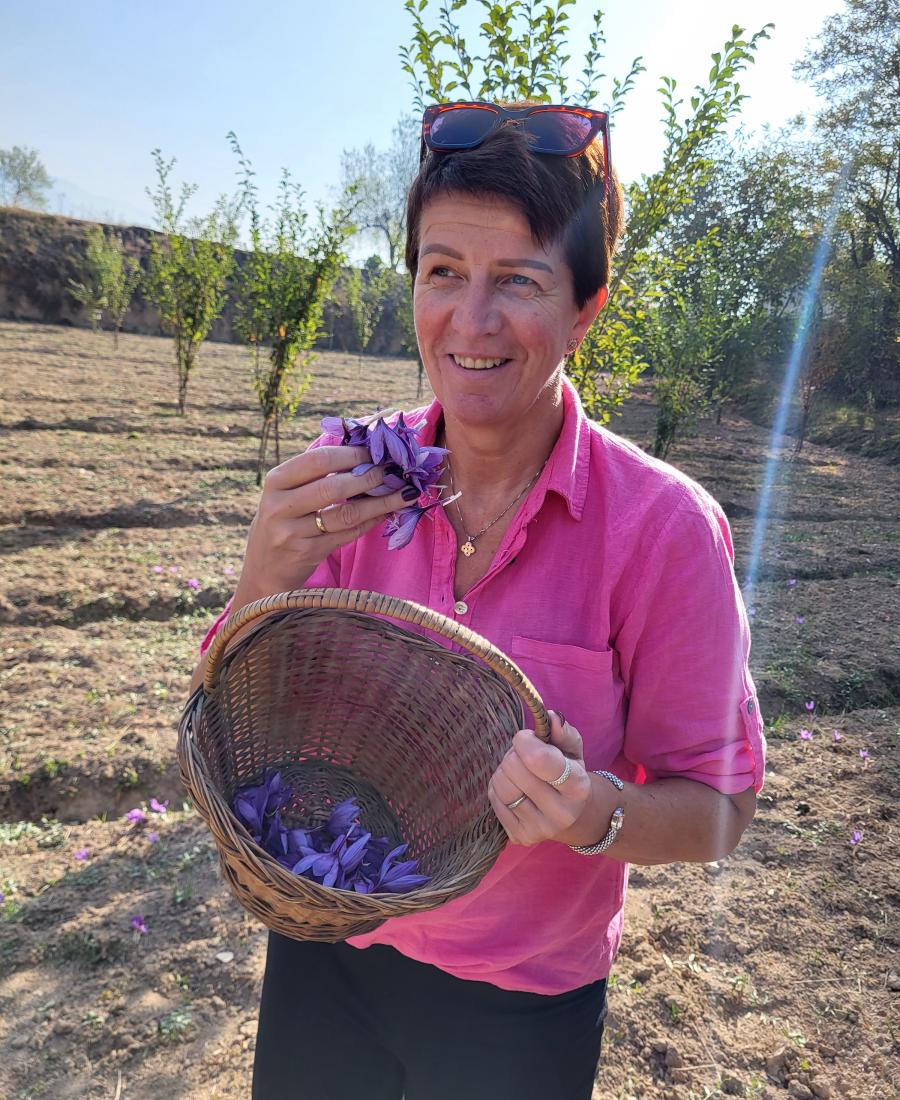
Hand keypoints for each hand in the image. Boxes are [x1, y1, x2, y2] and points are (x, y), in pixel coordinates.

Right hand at [233, 445, 413, 607]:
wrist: (263, 569)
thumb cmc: (282, 522)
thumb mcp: (285, 494)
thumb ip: (314, 474)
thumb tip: (364, 453)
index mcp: (275, 482)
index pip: (317, 461)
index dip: (350, 454)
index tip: (375, 452)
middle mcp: (280, 507)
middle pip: (332, 487)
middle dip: (368, 477)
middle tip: (392, 471)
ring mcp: (293, 533)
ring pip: (345, 514)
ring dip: (379, 501)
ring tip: (402, 493)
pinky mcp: (309, 554)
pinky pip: (348, 534)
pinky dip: (371, 521)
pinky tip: (386, 512)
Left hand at [488, 711, 594, 845]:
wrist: (571, 814)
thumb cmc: (568, 772)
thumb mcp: (572, 750)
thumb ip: (563, 731)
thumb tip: (550, 717)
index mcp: (578, 787)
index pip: (539, 759)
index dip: (525, 742)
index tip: (526, 738)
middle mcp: (561, 813)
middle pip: (514, 769)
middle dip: (514, 754)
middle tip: (523, 756)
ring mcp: (540, 829)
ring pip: (500, 784)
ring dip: (504, 771)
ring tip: (518, 772)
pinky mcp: (521, 837)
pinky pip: (494, 800)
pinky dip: (498, 788)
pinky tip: (513, 788)